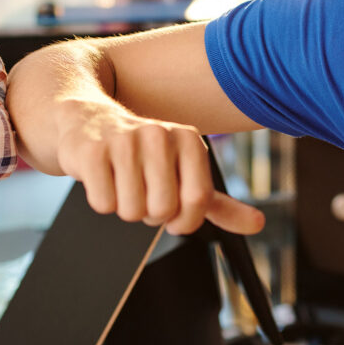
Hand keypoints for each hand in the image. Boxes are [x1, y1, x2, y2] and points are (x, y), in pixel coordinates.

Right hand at [48, 98, 264, 236]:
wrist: (86, 121)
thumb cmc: (141, 155)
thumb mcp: (184, 174)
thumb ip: (220, 204)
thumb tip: (257, 223)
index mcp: (189, 140)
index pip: (198, 202)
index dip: (183, 220)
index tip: (172, 211)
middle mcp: (159, 134)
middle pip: (162, 210)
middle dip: (149, 214)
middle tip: (140, 190)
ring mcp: (124, 140)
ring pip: (131, 211)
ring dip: (124, 207)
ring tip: (121, 181)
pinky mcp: (91, 150)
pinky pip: (103, 204)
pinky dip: (101, 200)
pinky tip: (102, 176)